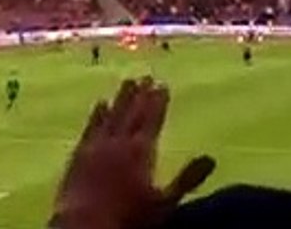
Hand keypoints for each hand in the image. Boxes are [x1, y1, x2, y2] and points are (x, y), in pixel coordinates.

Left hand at [53, 77, 215, 228]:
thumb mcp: (164, 202)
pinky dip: (96, 114)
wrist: (83, 225)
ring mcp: (96, 147)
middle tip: (146, 77)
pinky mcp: (78, 155)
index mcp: (141, 151)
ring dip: (121, 98)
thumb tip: (212, 158)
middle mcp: (118, 143)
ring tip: (128, 82)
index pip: (152, 119)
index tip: (163, 85)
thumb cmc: (127, 218)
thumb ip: (187, 179)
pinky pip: (91, 127)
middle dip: (140, 94)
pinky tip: (100, 104)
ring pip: (111, 115)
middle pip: (131, 113)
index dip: (158, 101)